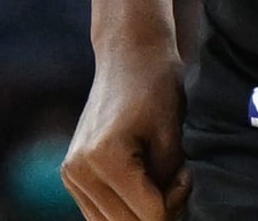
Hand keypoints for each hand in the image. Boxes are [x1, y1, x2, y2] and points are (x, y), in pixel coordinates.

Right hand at [62, 47, 189, 220]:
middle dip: (160, 209)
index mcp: (105, 158)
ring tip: (160, 174)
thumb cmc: (157, 85)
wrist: (129, 52)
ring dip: (141, 210)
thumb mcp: (172, 135)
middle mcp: (80, 170)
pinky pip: (100, 211)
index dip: (177, 201)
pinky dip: (124, 206)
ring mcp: (72, 173)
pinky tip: (143, 178)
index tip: (185, 171)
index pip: (150, 215)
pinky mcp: (72, 174)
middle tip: (177, 176)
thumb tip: (163, 217)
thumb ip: (167, 183)